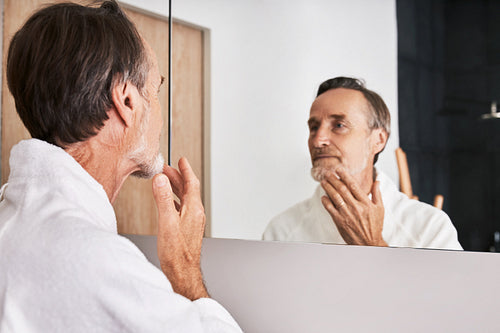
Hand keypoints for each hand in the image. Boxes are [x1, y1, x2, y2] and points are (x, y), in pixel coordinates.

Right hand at [152, 157, 208, 299]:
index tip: (182, 160)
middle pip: (188, 189)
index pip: (191, 183)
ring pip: (184, 198)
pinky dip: (173, 200)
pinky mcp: (187, 228)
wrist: (182, 272)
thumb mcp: (167, 222)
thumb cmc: (177, 253)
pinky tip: (166, 203)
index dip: (186, 170)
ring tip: (164, 181)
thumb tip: (161, 179)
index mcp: (194, 209)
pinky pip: (181, 208)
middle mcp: (195, 214)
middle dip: (178, 177)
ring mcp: (192, 221)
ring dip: (175, 188)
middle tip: (167, 168)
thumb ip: (163, 199)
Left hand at [320, 168, 386, 246]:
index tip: (339, 169)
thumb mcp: (380, 209)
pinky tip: (323, 196)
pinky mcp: (340, 221)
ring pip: (335, 197)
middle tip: (328, 173)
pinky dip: (326, 202)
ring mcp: (347, 214)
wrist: (369, 243)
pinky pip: (330, 209)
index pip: (353, 185)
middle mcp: (356, 207)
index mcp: (366, 203)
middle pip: (342, 189)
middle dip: (333, 179)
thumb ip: (377, 194)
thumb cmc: (374, 226)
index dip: (345, 176)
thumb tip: (377, 181)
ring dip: (328, 188)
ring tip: (323, 182)